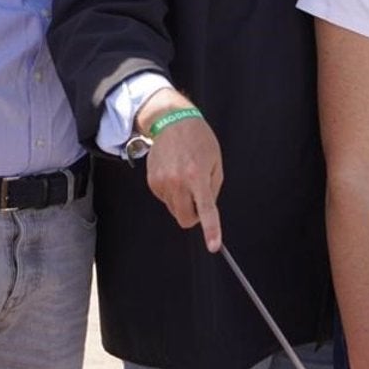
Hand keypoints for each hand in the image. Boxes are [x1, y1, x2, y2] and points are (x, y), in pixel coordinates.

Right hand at [141, 106, 223, 250]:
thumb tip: (204, 211)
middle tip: (198, 202)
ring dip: (182, 201)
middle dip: (193, 217)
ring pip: (174, 209)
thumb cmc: (199, 140)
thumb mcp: (215, 162)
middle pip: (184, 218)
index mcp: (197, 176)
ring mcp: (162, 182)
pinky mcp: (152, 182)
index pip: (206, 210)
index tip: (213, 246)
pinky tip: (174, 174)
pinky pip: (164, 199)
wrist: (171, 122)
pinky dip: (171, 193)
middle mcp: (178, 181)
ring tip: (184, 177)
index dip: (211, 230)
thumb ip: (212, 189)